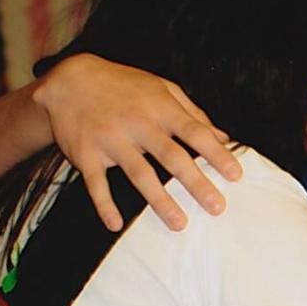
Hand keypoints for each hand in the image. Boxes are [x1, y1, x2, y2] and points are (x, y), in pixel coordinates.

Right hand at [33, 54, 241, 230]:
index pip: (195, 133)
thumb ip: (194, 113)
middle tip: (216, 207)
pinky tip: (115, 224)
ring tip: (179, 224)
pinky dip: (104, 205)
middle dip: (196, 183)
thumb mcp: (163, 89)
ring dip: (160, 201)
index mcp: (161, 108)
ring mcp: (111, 140)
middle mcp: (138, 125)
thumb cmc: (125, 86)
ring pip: (139, 174)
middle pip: (172, 157)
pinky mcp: (86, 154)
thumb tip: (223, 137)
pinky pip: (96, 184)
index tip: (235, 175)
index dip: (216, 154)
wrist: (71, 80)